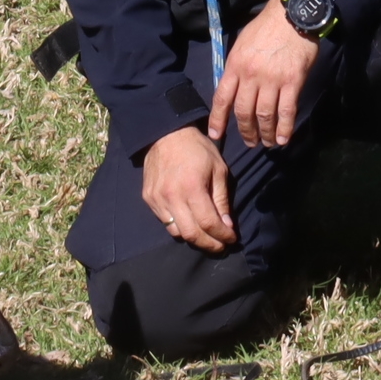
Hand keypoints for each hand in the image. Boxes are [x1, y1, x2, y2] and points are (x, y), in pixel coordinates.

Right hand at [140, 127, 234, 252]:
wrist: (166, 134)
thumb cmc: (197, 149)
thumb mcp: (218, 169)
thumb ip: (221, 199)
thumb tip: (226, 226)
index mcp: (192, 188)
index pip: (208, 223)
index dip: (222, 236)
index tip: (231, 239)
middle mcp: (172, 197)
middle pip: (191, 234)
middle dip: (209, 244)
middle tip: (220, 245)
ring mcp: (157, 199)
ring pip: (176, 232)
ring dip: (193, 237)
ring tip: (206, 235)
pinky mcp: (148, 199)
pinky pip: (164, 222)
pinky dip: (178, 226)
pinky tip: (188, 221)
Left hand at [206, 0, 317, 151]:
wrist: (291, 15)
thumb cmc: (265, 27)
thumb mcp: (242, 43)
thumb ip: (237, 67)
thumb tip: (234, 88)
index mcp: (235, 65)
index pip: (222, 98)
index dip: (218, 119)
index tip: (216, 134)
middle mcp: (250, 75)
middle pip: (243, 111)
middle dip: (245, 131)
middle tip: (250, 142)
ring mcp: (272, 80)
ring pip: (264, 115)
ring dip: (265, 133)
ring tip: (267, 143)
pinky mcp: (292, 81)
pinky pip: (287, 110)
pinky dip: (285, 128)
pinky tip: (284, 139)